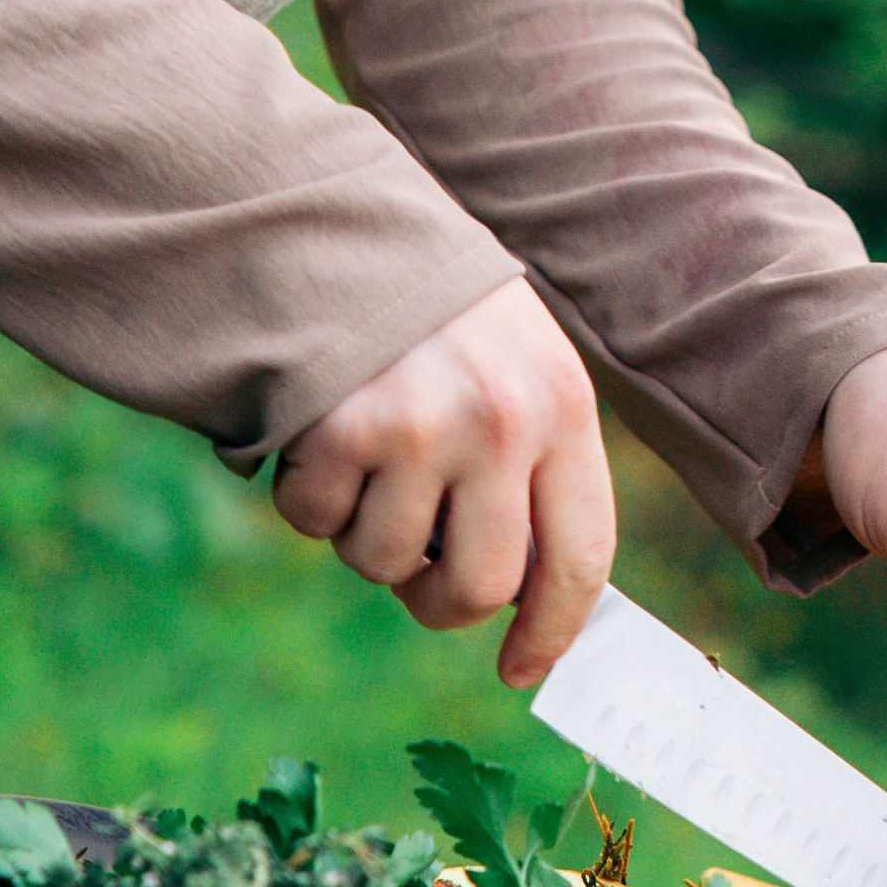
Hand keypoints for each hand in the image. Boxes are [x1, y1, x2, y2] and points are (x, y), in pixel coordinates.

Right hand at [272, 277, 614, 687]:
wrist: (334, 217)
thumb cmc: (434, 309)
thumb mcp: (517, 363)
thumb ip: (531, 464)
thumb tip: (523, 595)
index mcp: (562, 405)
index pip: (581, 554)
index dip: (554, 629)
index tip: (522, 669)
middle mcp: (503, 421)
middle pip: (479, 587)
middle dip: (438, 601)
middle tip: (416, 567)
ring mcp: (422, 426)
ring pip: (385, 564)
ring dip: (362, 536)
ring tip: (364, 460)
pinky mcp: (342, 427)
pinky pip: (314, 522)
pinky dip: (305, 497)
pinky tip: (316, 433)